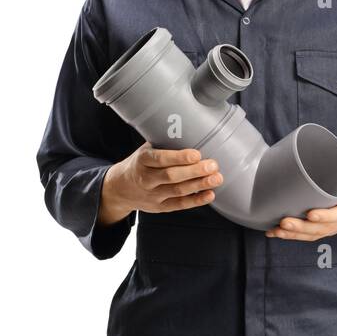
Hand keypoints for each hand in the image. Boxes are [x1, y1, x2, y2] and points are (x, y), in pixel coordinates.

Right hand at [99, 142, 220, 224]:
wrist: (120, 188)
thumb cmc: (141, 164)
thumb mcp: (146, 149)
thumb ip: (165, 142)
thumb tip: (193, 128)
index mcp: (142, 160)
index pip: (160, 159)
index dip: (179, 157)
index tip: (196, 154)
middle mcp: (146, 178)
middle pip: (171, 176)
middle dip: (194, 171)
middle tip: (213, 165)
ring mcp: (152, 195)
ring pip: (177, 191)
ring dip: (199, 185)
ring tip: (216, 178)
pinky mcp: (159, 207)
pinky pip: (179, 205)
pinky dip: (196, 201)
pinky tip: (209, 194)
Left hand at [266, 159, 336, 240]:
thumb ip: (336, 159)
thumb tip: (315, 142)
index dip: (324, 216)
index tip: (310, 214)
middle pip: (320, 228)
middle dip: (300, 227)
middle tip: (284, 221)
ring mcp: (334, 226)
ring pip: (313, 235)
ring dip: (293, 235)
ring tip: (276, 230)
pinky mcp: (328, 229)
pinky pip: (310, 236)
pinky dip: (294, 237)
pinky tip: (278, 233)